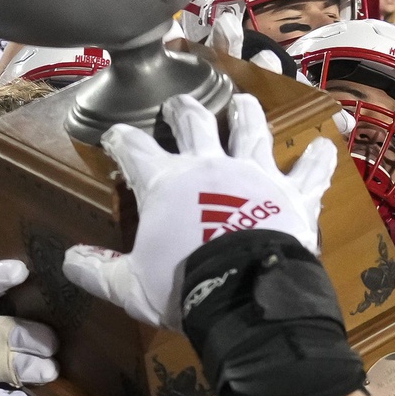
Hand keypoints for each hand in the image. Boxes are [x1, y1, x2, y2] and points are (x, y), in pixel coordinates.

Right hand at [60, 91, 338, 329]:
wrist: (243, 294)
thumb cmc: (184, 285)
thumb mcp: (131, 285)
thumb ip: (99, 271)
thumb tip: (69, 262)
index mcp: (165, 183)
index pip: (133, 148)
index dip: (121, 140)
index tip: (115, 138)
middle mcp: (210, 166)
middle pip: (193, 123)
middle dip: (182, 110)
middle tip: (178, 105)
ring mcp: (255, 175)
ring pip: (251, 130)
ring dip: (246, 112)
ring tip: (244, 101)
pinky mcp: (292, 194)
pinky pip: (309, 172)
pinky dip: (317, 159)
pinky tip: (325, 145)